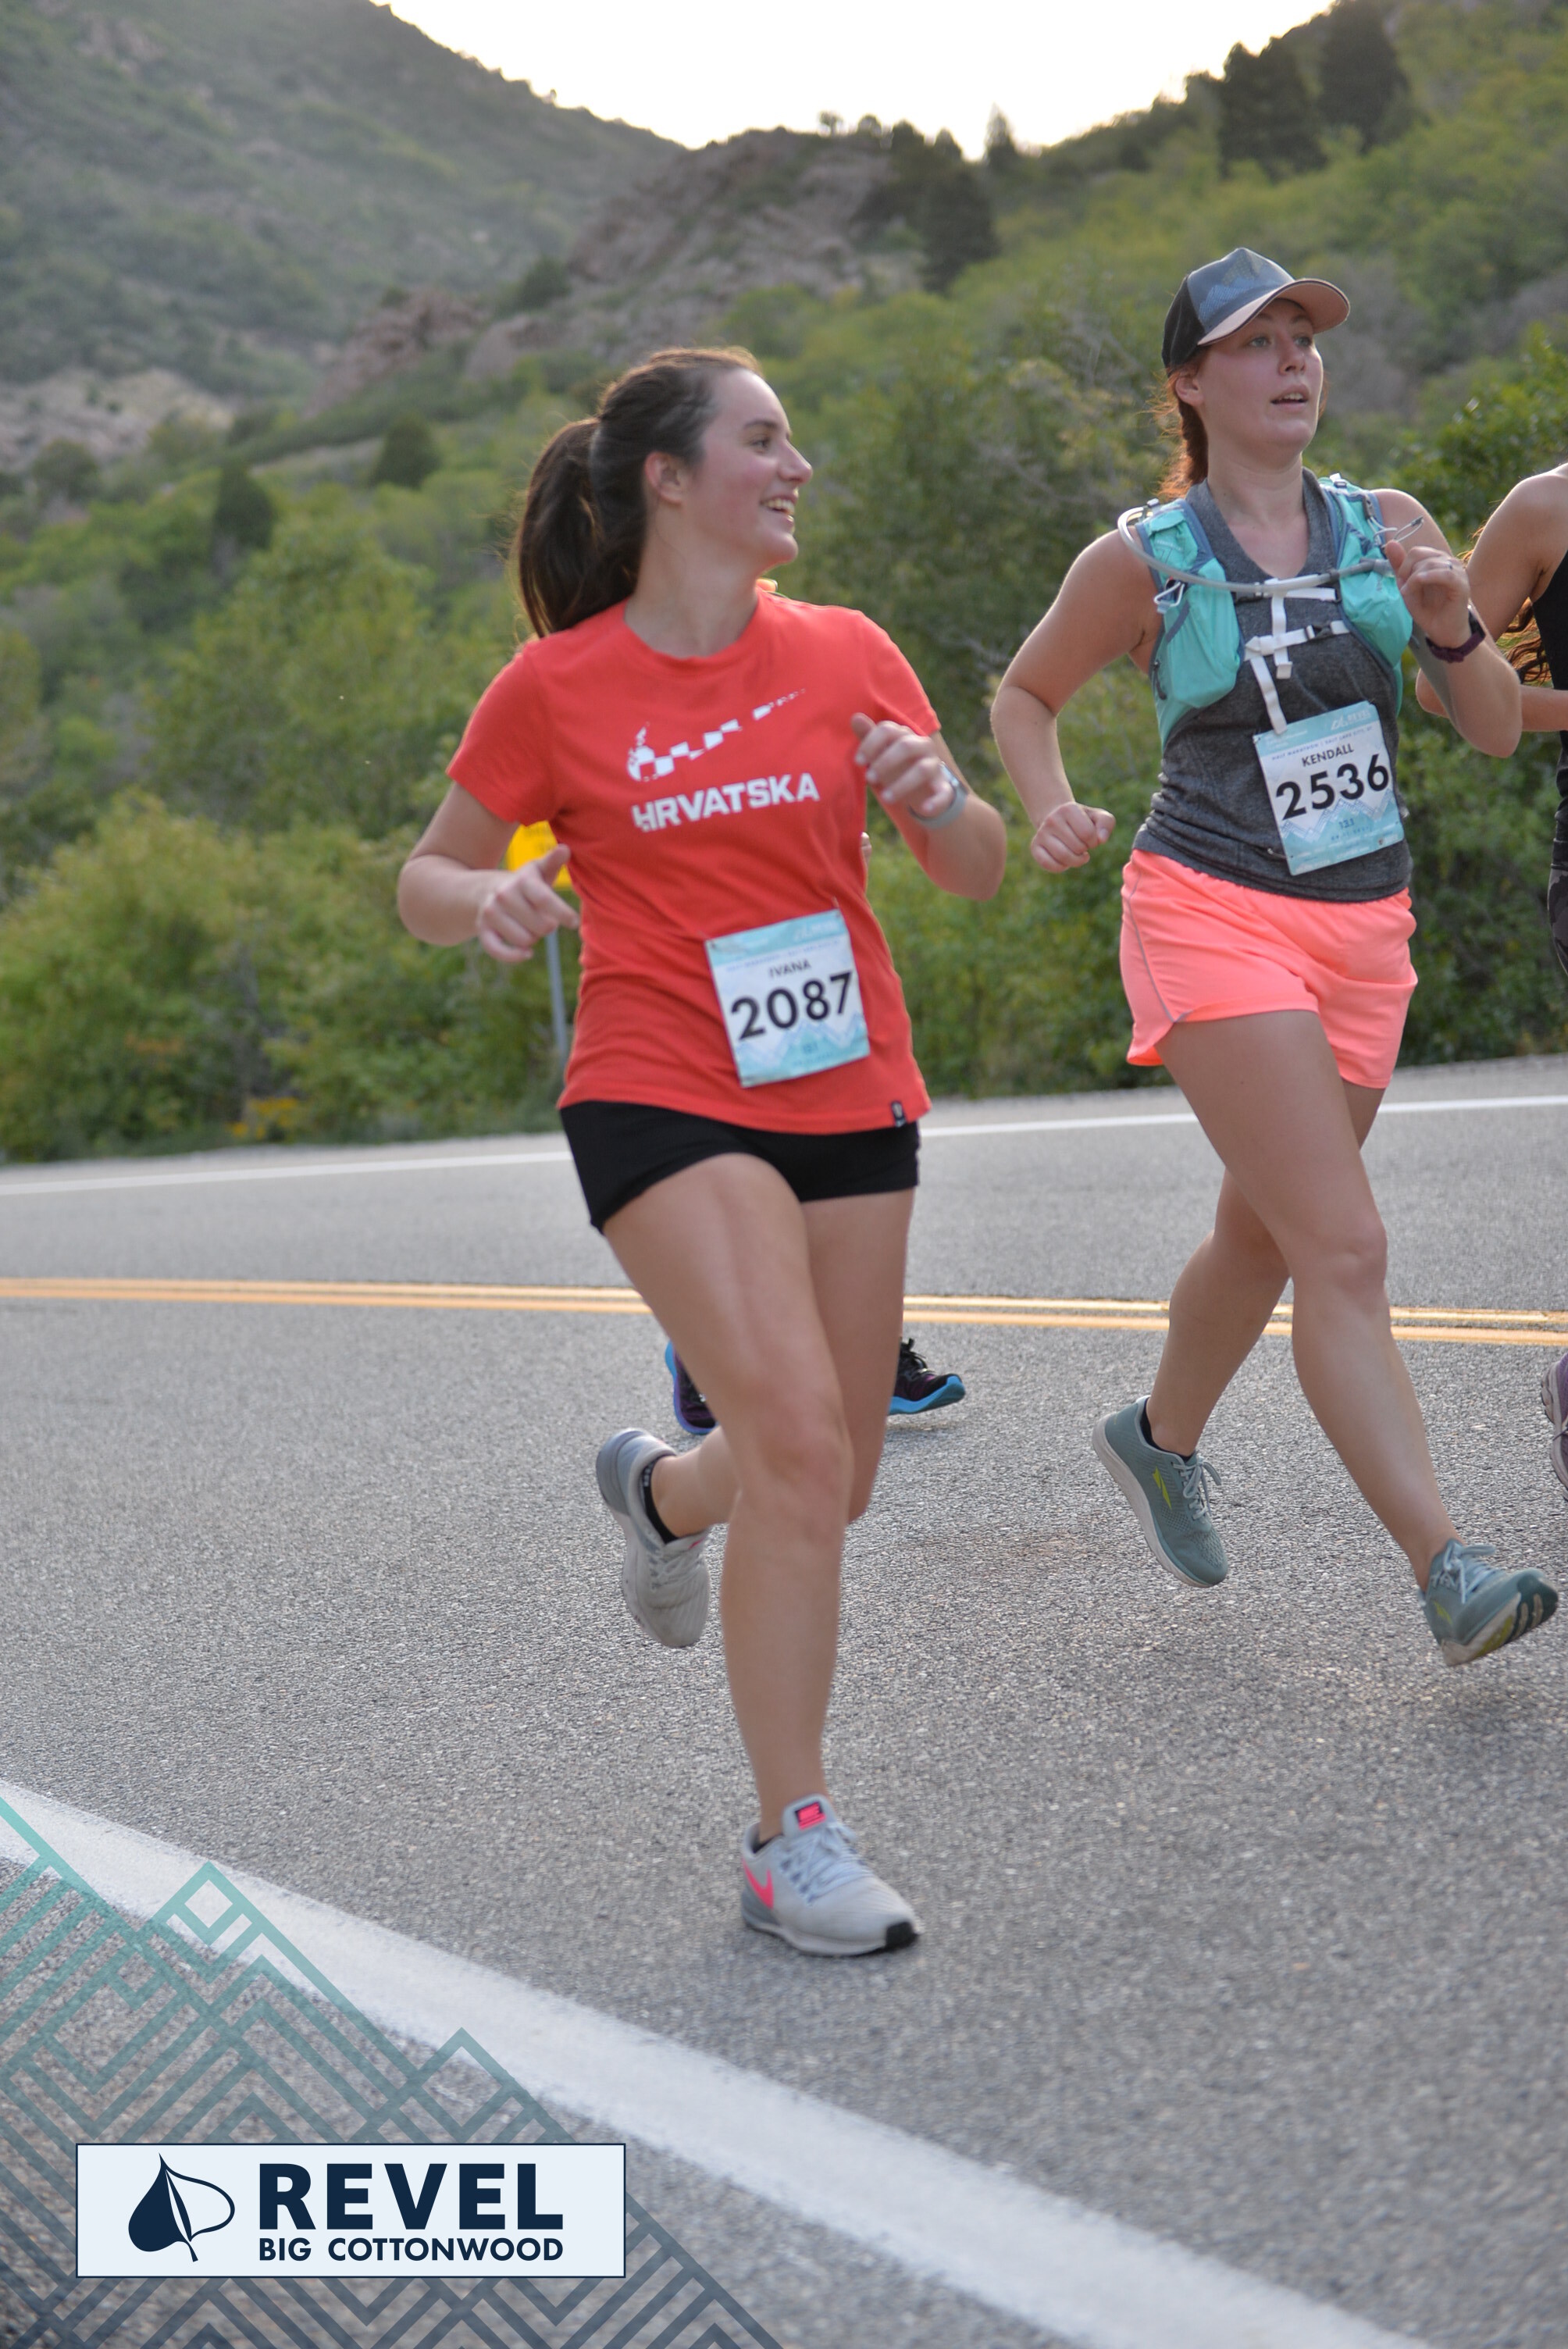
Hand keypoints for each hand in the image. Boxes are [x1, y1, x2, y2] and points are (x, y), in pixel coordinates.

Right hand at [475, 845, 579, 964]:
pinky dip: (514, 956)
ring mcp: (491, 912)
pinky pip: (499, 951)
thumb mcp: (538, 871)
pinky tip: (527, 953)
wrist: (487, 891)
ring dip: (533, 939)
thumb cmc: (525, 884)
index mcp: (521, 880)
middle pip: (541, 927)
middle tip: (542, 918)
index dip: (563, 914)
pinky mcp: (482, 929)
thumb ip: (552, 862)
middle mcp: (504, 895)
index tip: (573, 922)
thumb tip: (565, 849)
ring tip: (529, 926)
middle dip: (547, 926)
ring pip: (525, 940)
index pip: (545, 899)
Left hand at [851, 713, 958, 820]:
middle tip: (869, 779)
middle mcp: (922, 746)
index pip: (888, 730)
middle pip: (905, 746)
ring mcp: (935, 766)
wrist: (922, 791)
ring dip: (902, 784)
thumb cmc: (896, 768)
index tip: (858, 761)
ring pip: (922, 769)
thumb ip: (869, 737)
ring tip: (885, 798)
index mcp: (905, 735)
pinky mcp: (944, 787)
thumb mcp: (880, 755)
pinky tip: (925, 809)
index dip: (871, 744)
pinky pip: (944, 793)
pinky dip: (936, 802)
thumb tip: (855, 717)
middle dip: (885, 761)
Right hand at [1031, 801, 1114, 871]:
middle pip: (1077, 847)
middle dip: (1085, 850)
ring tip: (1078, 855)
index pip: (1088, 834)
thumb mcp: (1098, 817)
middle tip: (1083, 846)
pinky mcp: (1034, 846)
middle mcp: (1052, 819)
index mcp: (1068, 809)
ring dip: (1076, 861)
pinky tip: (1066, 862)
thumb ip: (1106, 824)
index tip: (1091, 838)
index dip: (1094, 841)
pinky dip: (1061, 867)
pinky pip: (1048, 864)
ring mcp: (1041, 833)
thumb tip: (1101, 840)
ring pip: (1063, 857)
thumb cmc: (1083, 820)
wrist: (1059, 819)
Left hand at [1387, 537, 1473, 648]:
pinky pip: (1445, 574)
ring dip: (1414, 579)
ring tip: (1409, 594)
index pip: (1416, 551)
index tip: (1401, 584)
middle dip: (1406, 572)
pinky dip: (1428, 577)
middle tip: (1405, 591)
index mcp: (1437, 561)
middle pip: (1420, 554)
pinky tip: (1419, 584)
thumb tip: (1390, 542)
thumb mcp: (1408, 587)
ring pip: (1430, 563)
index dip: (1403, 566)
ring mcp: (1457, 572)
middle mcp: (1448, 562)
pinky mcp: (1462, 584)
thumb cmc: (1428, 610)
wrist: (1442, 631)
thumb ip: (1400, 566)